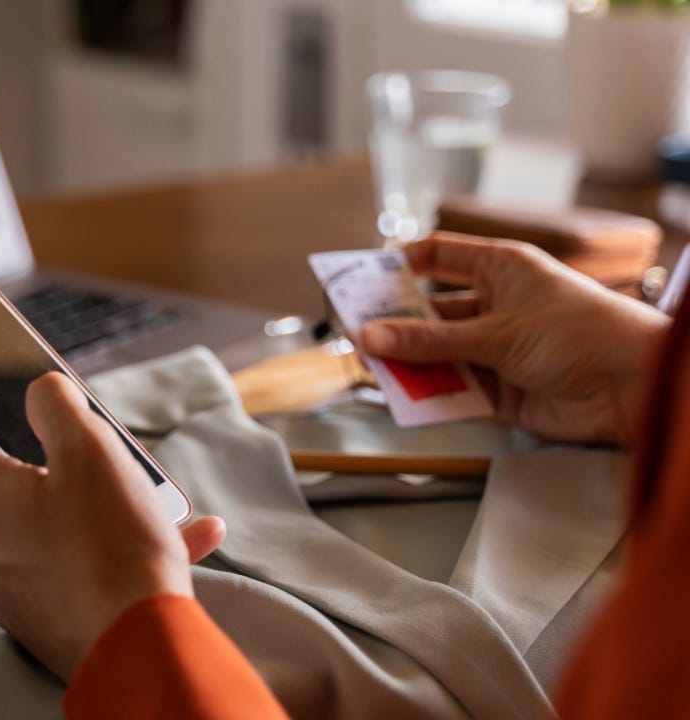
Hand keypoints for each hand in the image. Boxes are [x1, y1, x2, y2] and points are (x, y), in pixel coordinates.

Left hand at [0, 373, 225, 679]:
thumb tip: (38, 393)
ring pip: (38, 519)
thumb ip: (55, 404)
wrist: (141, 650)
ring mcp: (2, 583)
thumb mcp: (92, 450)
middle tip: (79, 435)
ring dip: (86, 500)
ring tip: (148, 492)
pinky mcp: (35, 614)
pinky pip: (67, 561)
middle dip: (33, 450)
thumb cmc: (114, 546)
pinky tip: (181, 534)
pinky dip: (109, 545)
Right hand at [361, 233, 669, 446]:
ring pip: (437, 352)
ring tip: (372, 368)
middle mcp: (495, 305)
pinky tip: (407, 395)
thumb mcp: (497, 332)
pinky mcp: (500, 388)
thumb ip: (430, 341)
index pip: (438, 257)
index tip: (362, 281)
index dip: (399, 266)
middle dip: (394, 324)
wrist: (632, 386)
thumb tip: (372, 336)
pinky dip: (431, 393)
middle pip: (429, 311)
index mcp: (500, 268)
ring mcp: (496, 348)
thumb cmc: (583, 334)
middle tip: (356, 334)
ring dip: (409, 362)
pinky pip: (453, 388)